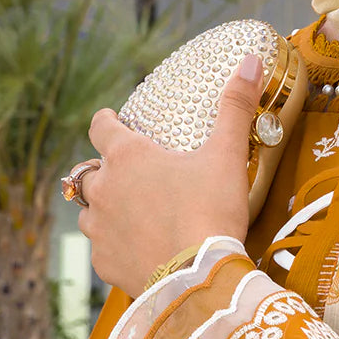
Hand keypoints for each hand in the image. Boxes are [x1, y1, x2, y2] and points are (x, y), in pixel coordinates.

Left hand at [76, 53, 262, 295]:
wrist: (198, 278)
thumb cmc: (210, 211)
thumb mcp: (227, 156)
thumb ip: (235, 107)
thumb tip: (250, 60)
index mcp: (128, 156)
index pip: (100, 126)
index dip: (106, 121)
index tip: (111, 120)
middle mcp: (104, 189)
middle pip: (89, 171)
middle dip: (104, 170)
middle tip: (127, 174)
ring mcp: (99, 228)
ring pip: (88, 211)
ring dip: (103, 208)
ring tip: (128, 213)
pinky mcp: (104, 262)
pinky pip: (101, 248)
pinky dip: (114, 245)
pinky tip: (135, 249)